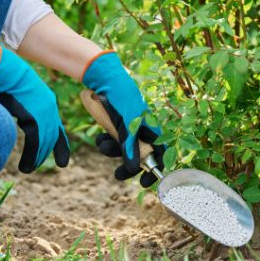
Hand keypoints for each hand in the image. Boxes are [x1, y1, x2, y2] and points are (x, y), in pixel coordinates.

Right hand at [0, 43, 69, 173]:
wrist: (7, 72)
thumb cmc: (9, 81)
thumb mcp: (22, 96)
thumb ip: (26, 107)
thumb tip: (21, 113)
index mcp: (47, 103)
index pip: (57, 126)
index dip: (61, 140)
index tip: (64, 151)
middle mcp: (49, 110)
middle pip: (53, 136)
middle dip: (56, 151)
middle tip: (62, 164)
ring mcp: (43, 114)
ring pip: (44, 142)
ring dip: (38, 158)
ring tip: (31, 169)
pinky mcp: (34, 119)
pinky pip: (35, 143)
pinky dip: (31, 156)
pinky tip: (27, 167)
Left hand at [81, 51, 164, 186]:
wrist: (104, 78)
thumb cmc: (121, 98)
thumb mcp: (127, 124)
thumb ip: (130, 145)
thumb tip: (133, 167)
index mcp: (152, 128)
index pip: (160, 153)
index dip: (155, 168)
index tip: (145, 182)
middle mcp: (143, 129)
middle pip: (140, 154)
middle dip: (128, 165)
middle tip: (117, 175)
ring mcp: (129, 127)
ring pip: (124, 148)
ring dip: (112, 151)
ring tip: (102, 144)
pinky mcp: (116, 124)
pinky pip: (113, 139)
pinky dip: (105, 141)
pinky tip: (99, 136)